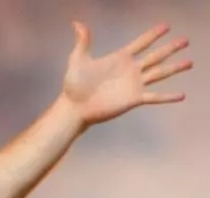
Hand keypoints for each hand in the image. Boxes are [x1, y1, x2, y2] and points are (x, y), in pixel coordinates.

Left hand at [61, 22, 190, 126]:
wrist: (74, 107)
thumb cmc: (74, 84)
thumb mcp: (78, 59)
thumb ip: (83, 41)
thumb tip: (76, 23)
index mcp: (120, 58)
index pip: (141, 43)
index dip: (153, 35)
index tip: (166, 26)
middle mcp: (131, 70)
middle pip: (155, 56)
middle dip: (170, 48)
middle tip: (185, 40)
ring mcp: (134, 84)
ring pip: (159, 74)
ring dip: (175, 68)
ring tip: (189, 63)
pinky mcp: (134, 99)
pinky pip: (155, 97)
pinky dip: (168, 97)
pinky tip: (182, 95)